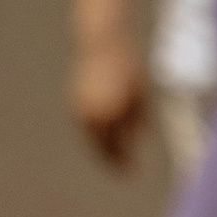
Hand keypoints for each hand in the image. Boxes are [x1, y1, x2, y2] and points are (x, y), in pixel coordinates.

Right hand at [71, 38, 149, 165]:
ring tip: (114, 157)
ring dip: (101, 149)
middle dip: (112, 159)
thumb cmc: (130, 69)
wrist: (106, 43)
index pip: (117, 146)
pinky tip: (104, 139)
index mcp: (112, 113)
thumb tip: (135, 143)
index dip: (125, 161)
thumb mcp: (141, 96)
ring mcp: (81, 108)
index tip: (132, 173)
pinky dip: (94, 134)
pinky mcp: (75, 102)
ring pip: (91, 138)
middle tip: (123, 171)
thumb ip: (138, 122)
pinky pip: (86, 126)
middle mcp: (93, 113)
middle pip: (101, 146)